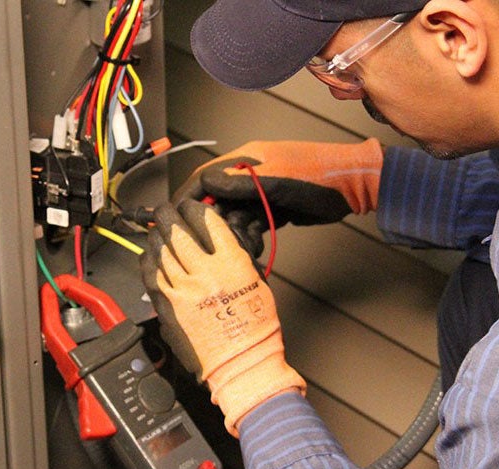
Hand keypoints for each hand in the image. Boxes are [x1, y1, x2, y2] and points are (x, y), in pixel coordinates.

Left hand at [140, 199, 304, 434]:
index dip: (194, 209)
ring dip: (157, 236)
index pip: (207, 222)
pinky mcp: (168, 307)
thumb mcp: (255, 283)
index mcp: (232, 264)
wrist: (241, 363)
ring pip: (160, 251)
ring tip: (157, 230)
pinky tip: (149, 255)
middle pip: (177, 231)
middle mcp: (204, 273)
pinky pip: (151, 276)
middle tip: (167, 210)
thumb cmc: (254, 329)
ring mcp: (182, 291)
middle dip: (169, 214)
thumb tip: (215, 244)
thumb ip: (234, 259)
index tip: (190, 207)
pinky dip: (148, 261)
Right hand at [173, 139, 383, 256]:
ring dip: (232, 231)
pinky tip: (252, 246)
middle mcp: (249, 174)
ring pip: (233, 214)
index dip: (188, 197)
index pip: (205, 176)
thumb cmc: (324, 176)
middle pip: (216, 199)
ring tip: (238, 246)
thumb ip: (243, 183)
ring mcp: (261, 191)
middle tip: (207, 242)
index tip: (175, 218)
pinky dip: (249, 234)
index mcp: (246, 159)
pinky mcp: (272, 207)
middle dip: (211, 221)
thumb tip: (209, 185)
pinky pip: (250, 222)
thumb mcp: (281, 180)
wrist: (357, 187)